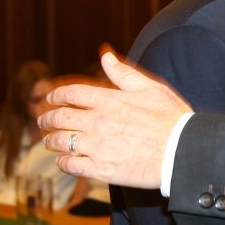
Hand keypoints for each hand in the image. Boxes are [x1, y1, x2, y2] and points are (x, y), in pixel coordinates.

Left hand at [39, 52, 191, 188]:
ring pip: (61, 142)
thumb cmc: (170, 118)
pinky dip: (62, 162)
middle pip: (60, 118)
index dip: (56, 95)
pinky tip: (63, 161)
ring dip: (50, 140)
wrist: (181, 151)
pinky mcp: (100, 169)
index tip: (51, 98)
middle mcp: (98, 122)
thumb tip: (106, 56)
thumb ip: (123, 73)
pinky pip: (71, 165)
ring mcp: (97, 146)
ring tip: (48, 141)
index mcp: (109, 100)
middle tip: (43, 120)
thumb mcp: (150, 88)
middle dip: (47, 118)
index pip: (72, 94)